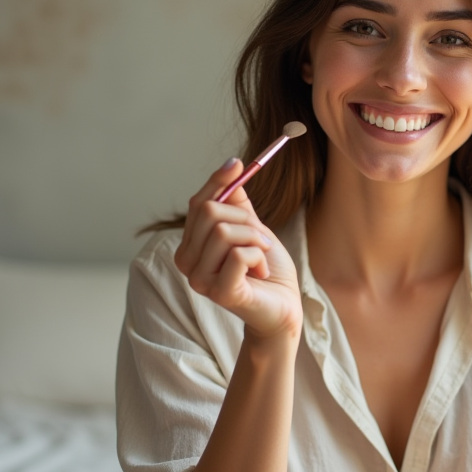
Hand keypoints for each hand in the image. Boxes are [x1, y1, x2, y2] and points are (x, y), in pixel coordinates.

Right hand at [174, 159, 301, 341]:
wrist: (284, 306)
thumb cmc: (267, 270)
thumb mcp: (251, 229)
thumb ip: (237, 203)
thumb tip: (231, 165)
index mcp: (190, 247)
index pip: (198, 204)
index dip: (218, 182)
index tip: (237, 165)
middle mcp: (187, 264)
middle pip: (208, 212)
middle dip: (245, 218)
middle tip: (261, 238)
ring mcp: (200, 280)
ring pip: (224, 231)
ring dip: (255, 239)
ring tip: (262, 256)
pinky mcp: (219, 292)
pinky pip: (238, 254)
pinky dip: (258, 256)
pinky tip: (261, 272)